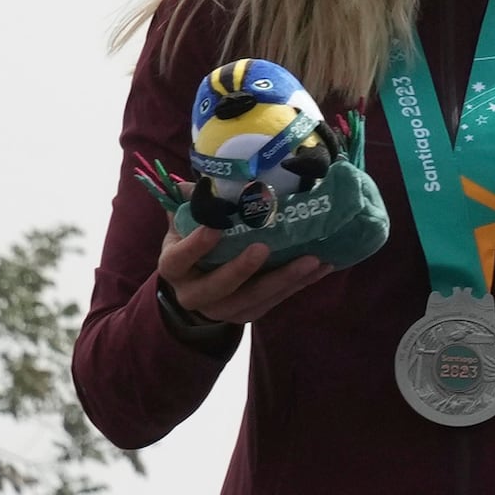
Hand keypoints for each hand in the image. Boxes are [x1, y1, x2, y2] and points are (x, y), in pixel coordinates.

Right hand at [153, 217, 330, 330]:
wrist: (197, 287)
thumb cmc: (192, 247)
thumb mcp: (184, 226)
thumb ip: (192, 205)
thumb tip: (207, 179)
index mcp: (174, 268)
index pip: (180, 259)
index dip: (195, 246)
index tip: (215, 228)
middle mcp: (193, 294)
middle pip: (219, 286)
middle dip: (243, 269)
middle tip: (264, 247)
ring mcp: (222, 309)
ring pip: (254, 297)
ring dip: (285, 279)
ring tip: (311, 260)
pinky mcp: (248, 314)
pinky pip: (276, 301)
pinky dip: (299, 284)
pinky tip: (320, 268)